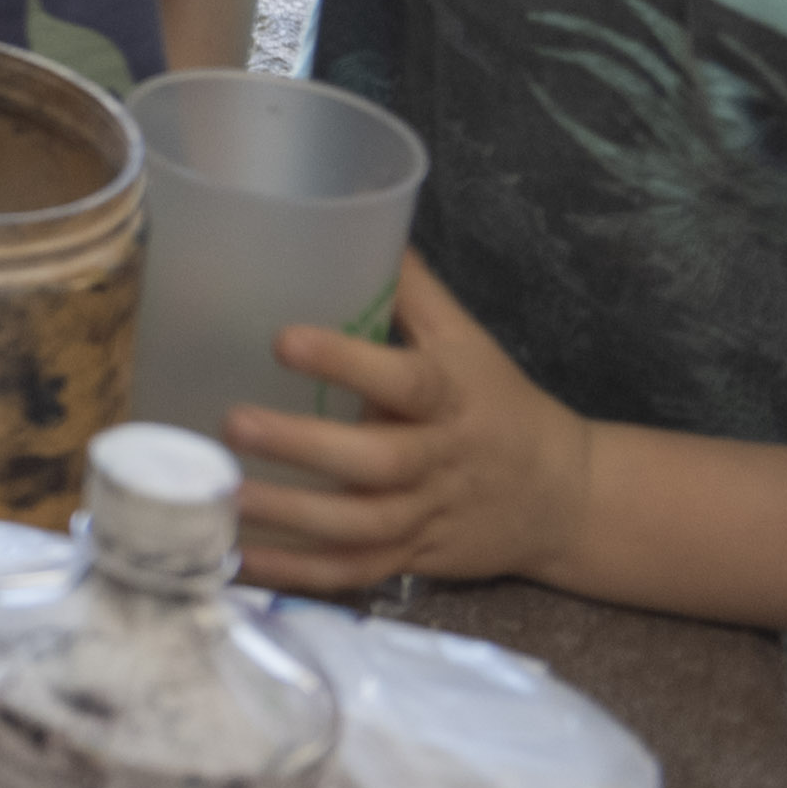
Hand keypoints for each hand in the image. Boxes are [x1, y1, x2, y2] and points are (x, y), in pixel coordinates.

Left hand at [220, 253, 599, 598]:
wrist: (564, 498)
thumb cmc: (496, 402)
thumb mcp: (466, 340)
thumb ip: (411, 290)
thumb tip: (354, 214)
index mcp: (450, 397)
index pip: (403, 377)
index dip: (346, 360)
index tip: (283, 338)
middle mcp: (437, 461)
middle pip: (375, 461)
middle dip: (304, 447)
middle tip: (233, 424)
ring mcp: (424, 517)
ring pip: (358, 526)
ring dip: (289, 516)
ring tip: (221, 495)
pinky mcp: (410, 561)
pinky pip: (350, 571)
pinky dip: (295, 573)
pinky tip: (235, 559)